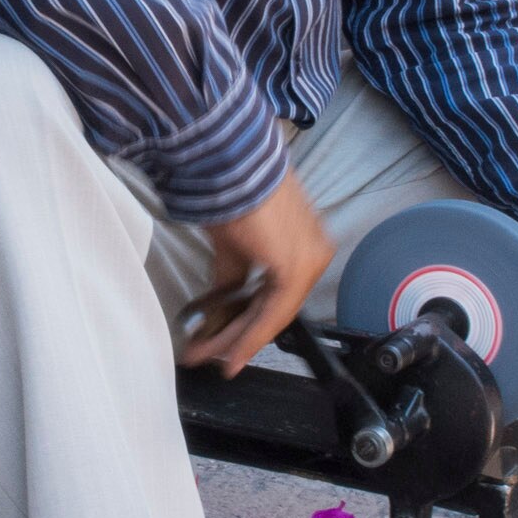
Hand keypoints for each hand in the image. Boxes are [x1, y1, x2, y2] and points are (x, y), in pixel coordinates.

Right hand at [177, 173, 332, 373]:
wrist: (232, 162)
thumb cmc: (233, 189)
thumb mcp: (233, 243)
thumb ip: (233, 275)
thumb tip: (225, 298)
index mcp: (306, 246)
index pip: (276, 297)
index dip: (248, 327)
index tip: (224, 349)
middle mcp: (314, 255)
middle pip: (272, 310)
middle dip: (233, 337)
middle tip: (205, 355)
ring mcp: (309, 262)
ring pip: (269, 314)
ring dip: (233, 338)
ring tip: (204, 355)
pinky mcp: (296, 267)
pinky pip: (271, 311)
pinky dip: (247, 333)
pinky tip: (227, 351)